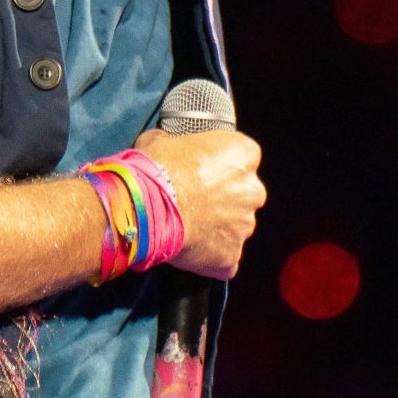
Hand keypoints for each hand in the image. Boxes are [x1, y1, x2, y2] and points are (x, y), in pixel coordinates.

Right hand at [135, 125, 266, 280]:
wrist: (144, 207)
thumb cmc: (156, 168)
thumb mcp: (161, 140)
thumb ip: (175, 143)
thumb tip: (164, 144)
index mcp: (243, 154)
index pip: (241, 159)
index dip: (219, 168)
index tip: (201, 172)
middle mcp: (252, 191)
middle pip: (244, 195)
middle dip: (224, 200)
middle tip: (194, 202)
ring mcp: (244, 227)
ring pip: (235, 228)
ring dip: (217, 228)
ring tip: (187, 227)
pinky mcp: (231, 257)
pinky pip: (224, 257)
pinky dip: (209, 256)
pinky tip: (187, 248)